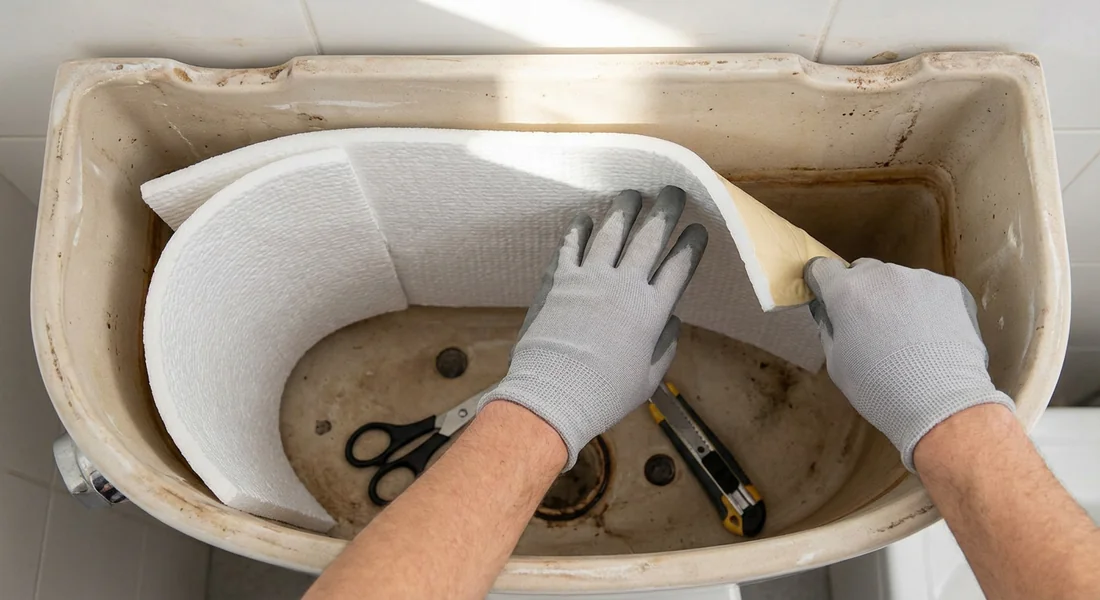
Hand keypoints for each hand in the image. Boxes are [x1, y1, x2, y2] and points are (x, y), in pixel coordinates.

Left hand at [480, 186, 707, 468]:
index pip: (679, 266)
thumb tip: (672, 320)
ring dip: (625, 209)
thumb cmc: (604, 395)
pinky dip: (580, 229)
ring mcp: (589, 280)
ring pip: (611, 232)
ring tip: (633, 193)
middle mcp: (623, 286)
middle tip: (673, 191)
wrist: (553, 396)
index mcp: (651, 311)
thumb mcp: (648, 379)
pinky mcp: (559, 281)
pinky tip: (586, 218)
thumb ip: (664, 345)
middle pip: (650, 238)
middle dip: (665, 210)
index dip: (692, 245)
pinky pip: (571, 246)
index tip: (698, 228)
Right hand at [804, 257, 1014, 470]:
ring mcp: (919, 278)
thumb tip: (829, 313)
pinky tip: (932, 336)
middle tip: (870, 325)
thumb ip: (830, 328)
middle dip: (861, 292)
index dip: (822, 282)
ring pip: (897, 281)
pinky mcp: (950, 288)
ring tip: (908, 336)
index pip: (822, 267)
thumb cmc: (878, 387)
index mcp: (847, 291)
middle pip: (863, 272)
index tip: (827, 297)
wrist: (941, 401)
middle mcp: (882, 275)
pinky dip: (926, 306)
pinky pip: (928, 291)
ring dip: (895, 299)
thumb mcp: (836, 362)